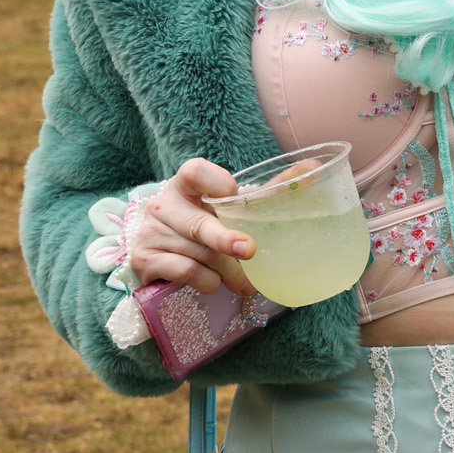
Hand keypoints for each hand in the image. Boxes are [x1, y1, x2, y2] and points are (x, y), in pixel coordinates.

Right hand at [127, 157, 257, 298]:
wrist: (159, 253)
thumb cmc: (202, 223)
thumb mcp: (225, 207)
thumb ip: (265, 193)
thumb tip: (309, 170)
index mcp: (185, 185)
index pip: (195, 172)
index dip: (216, 182)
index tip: (233, 193)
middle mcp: (163, 205)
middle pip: (200, 224)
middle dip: (226, 239)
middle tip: (250, 250)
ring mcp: (151, 233)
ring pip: (200, 254)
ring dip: (228, 271)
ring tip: (242, 280)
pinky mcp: (144, 260)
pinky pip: (186, 272)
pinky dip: (208, 281)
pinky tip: (214, 282)